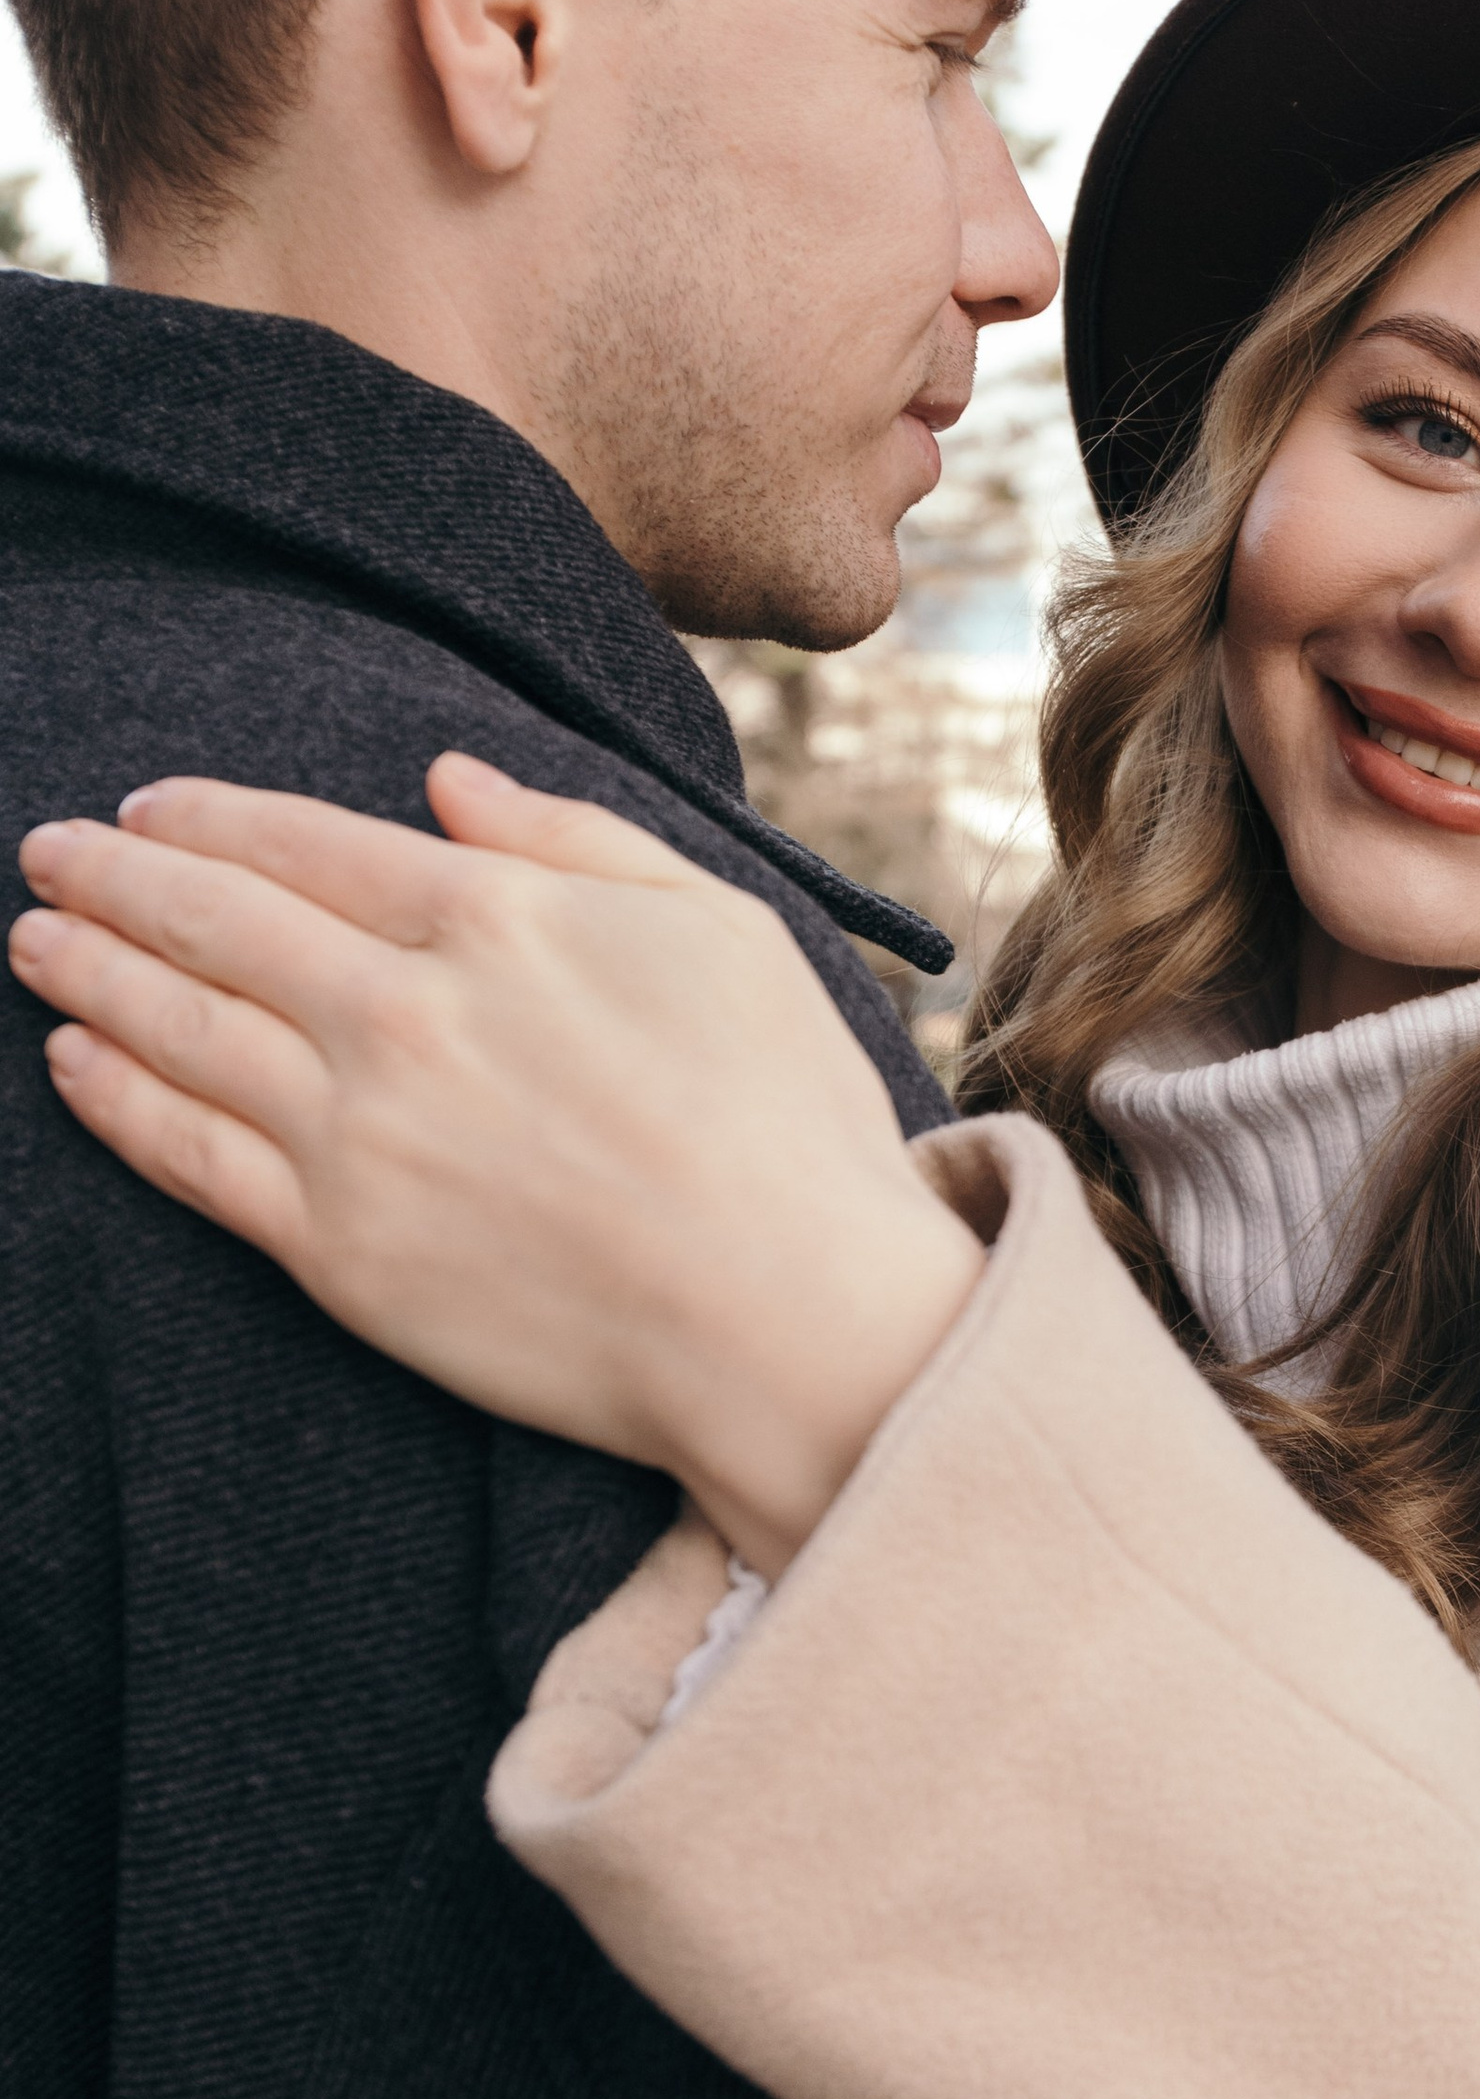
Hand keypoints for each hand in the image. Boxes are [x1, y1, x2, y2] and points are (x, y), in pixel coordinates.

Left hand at [10, 756, 983, 1575]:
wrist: (785, 1319)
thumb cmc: (784, 1119)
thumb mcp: (722, 926)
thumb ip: (579, 838)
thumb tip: (447, 780)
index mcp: (497, 917)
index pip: (307, 845)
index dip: (212, 820)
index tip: (148, 809)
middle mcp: (402, 1011)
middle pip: (215, 921)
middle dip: (112, 876)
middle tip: (45, 850)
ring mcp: (356, 1133)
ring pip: (178, 1031)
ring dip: (88, 974)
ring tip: (32, 941)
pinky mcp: (337, 1249)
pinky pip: (191, 1158)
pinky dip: (118, 1102)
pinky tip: (73, 1065)